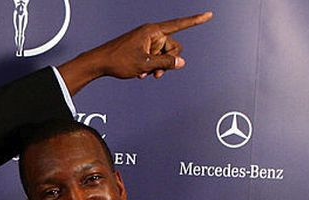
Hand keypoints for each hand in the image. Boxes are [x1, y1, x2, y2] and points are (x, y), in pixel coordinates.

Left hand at [57, 12, 213, 94]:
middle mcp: (152, 34)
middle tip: (158, 73)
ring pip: (164, 55)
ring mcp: (147, 41)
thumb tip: (181, 62)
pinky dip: (151, 66)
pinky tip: (140, 73)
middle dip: (169, 62)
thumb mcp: (145, 64)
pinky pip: (155, 58)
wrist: (100, 63)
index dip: (195, 21)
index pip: (179, 24)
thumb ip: (166, 63)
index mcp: (153, 31)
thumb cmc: (119, 60)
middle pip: (173, 47)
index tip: (208, 15)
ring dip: (159, 67)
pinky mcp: (143, 48)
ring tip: (146, 74)